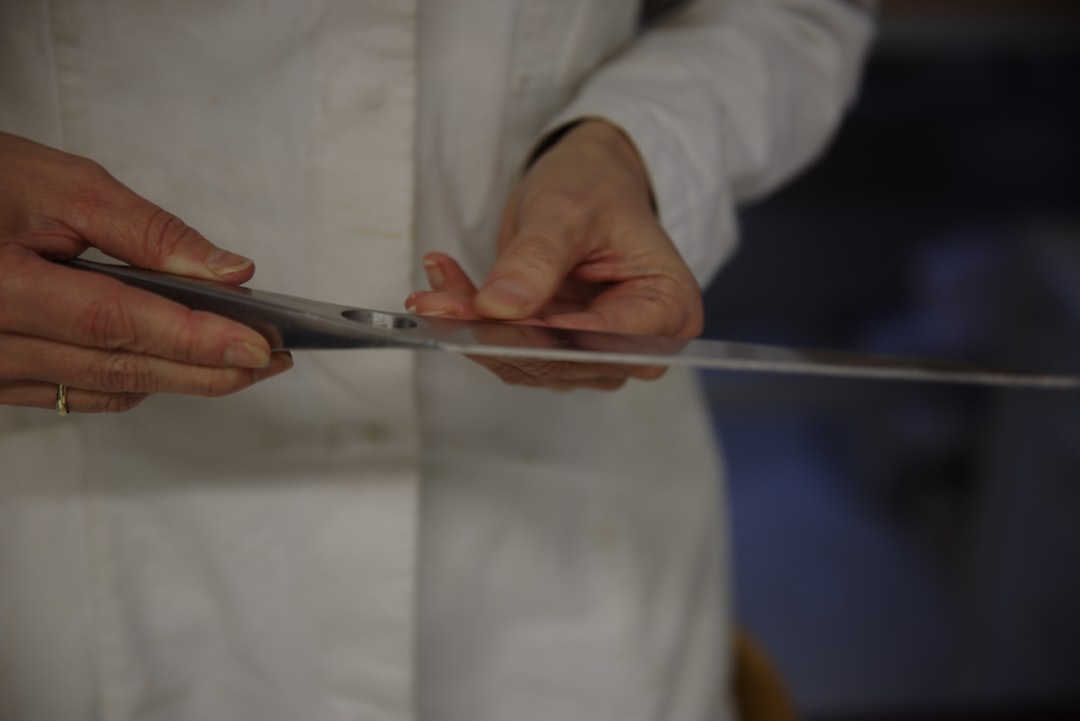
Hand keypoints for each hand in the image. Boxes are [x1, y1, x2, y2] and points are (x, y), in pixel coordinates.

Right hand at [0, 132, 290, 413]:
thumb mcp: (63, 185)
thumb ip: (149, 233)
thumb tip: (228, 272)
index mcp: (0, 286)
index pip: (117, 324)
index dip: (195, 341)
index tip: (259, 347)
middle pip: (120, 368)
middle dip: (208, 370)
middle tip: (273, 358)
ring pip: (107, 388)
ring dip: (180, 379)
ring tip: (241, 359)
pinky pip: (79, 393)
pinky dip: (135, 378)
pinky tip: (176, 361)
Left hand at [405, 119, 703, 390]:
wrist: (586, 181)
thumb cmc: (595, 186)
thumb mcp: (565, 209)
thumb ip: (536, 259)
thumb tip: (501, 309)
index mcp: (668, 308)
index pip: (603, 342)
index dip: (543, 337)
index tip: (486, 316)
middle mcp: (639, 344)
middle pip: (562, 362)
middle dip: (495, 334)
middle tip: (438, 304)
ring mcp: (598, 353)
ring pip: (527, 362)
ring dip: (476, 330)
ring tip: (435, 291)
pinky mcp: (560, 351)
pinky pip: (510, 350)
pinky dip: (473, 323)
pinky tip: (444, 290)